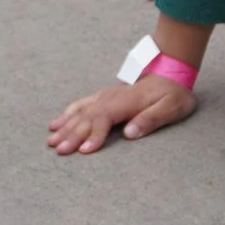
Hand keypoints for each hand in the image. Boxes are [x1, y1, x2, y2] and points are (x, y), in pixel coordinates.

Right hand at [47, 75, 194, 153]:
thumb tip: (130, 133)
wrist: (170, 73)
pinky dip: (67, 114)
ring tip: (51, 141)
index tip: (84, 150)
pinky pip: (80, 104)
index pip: (105, 119)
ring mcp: (105, 96)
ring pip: (81, 112)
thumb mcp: (172, 107)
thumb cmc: (173, 94)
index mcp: (127, 102)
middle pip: (88, 117)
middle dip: (72, 135)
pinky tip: (56, 124)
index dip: (94, 135)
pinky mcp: (103, 97)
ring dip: (65, 126)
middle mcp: (111, 98)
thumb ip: (152, 119)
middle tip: (59, 150)